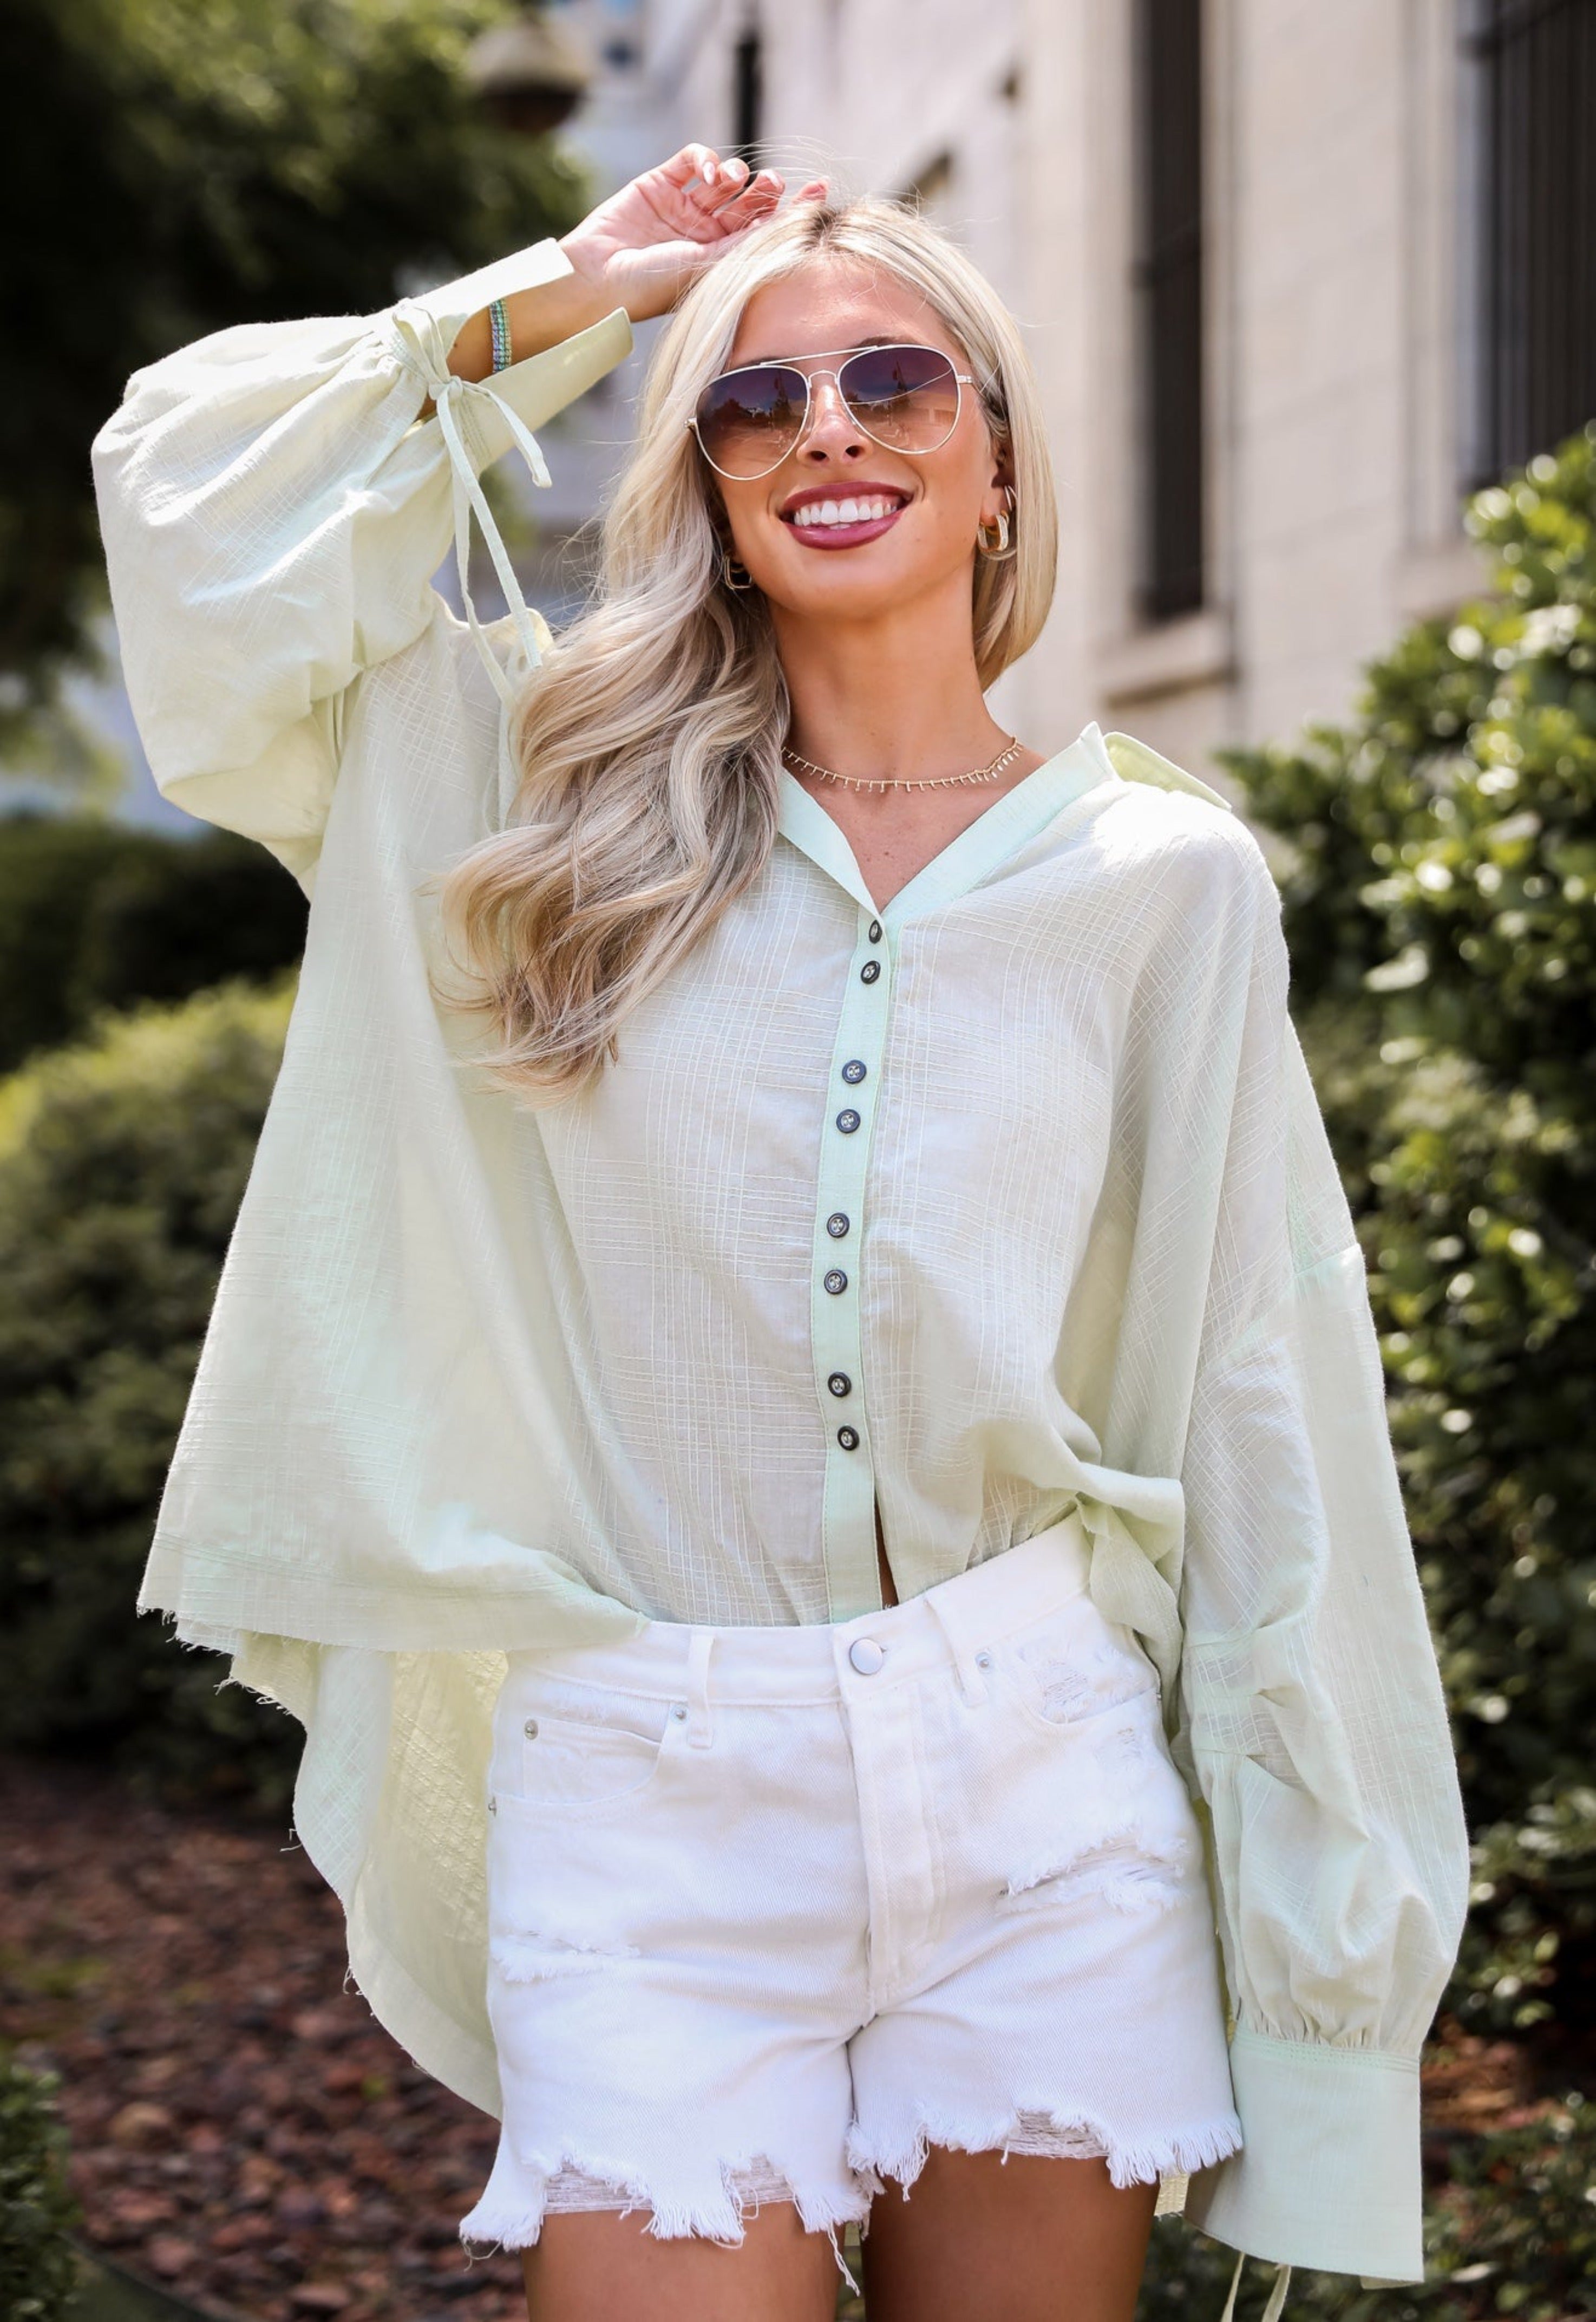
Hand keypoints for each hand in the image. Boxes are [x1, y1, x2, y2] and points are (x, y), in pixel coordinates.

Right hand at [559, 144, 828, 324]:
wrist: (600, 278)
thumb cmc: (654, 287)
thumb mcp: (711, 269)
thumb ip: (750, 245)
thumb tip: (798, 225)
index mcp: (722, 261)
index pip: (765, 230)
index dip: (794, 209)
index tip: (820, 191)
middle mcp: (706, 234)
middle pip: (749, 202)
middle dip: (766, 190)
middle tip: (775, 185)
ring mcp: (683, 208)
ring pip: (725, 179)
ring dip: (739, 174)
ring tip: (738, 182)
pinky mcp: (660, 183)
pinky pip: (693, 159)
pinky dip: (707, 158)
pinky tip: (711, 172)